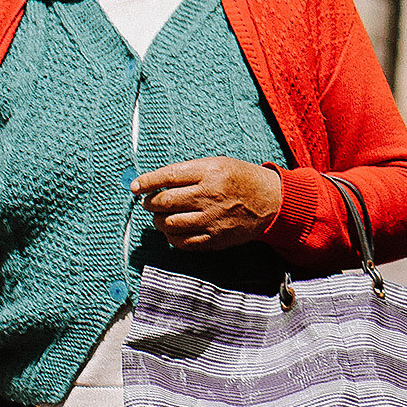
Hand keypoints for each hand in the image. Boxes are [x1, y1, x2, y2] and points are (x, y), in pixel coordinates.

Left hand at [132, 156, 283, 250]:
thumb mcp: (218, 164)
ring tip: (160, 216)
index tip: (135, 186)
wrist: (270, 201)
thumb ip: (189, 172)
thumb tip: (158, 183)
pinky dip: (172, 237)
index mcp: (209, 172)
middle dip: (150, 203)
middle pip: (165, 202)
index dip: (147, 181)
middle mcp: (208, 196)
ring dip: (158, 221)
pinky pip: (183, 242)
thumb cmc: (240, 179)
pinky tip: (173, 230)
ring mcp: (211, 219)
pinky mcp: (214, 238)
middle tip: (149, 202)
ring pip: (169, 224)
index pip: (168, 176)